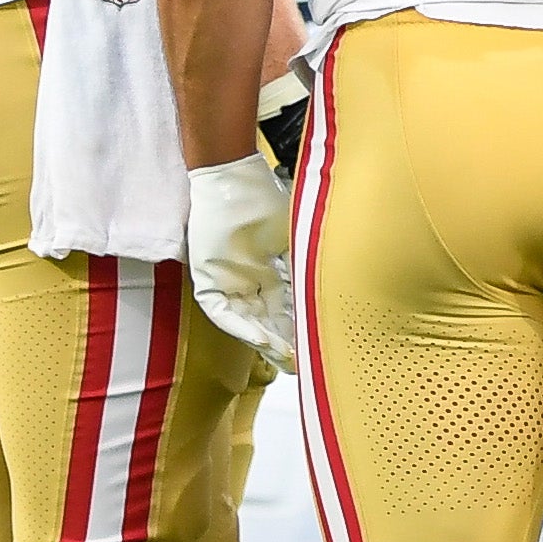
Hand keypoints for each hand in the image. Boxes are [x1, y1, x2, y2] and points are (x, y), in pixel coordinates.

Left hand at [186, 151, 296, 362]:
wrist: (231, 179)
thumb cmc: (263, 199)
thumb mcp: (291, 237)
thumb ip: (304, 264)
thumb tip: (336, 286)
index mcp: (266, 270)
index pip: (284, 307)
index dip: (299, 326)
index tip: (317, 343)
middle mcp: (246, 280)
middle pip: (266, 320)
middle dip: (285, 341)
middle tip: (303, 362)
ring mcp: (225, 282)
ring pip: (247, 321)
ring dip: (265, 341)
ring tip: (286, 357)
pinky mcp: (206, 280)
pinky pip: (223, 313)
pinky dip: (243, 327)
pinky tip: (262, 339)